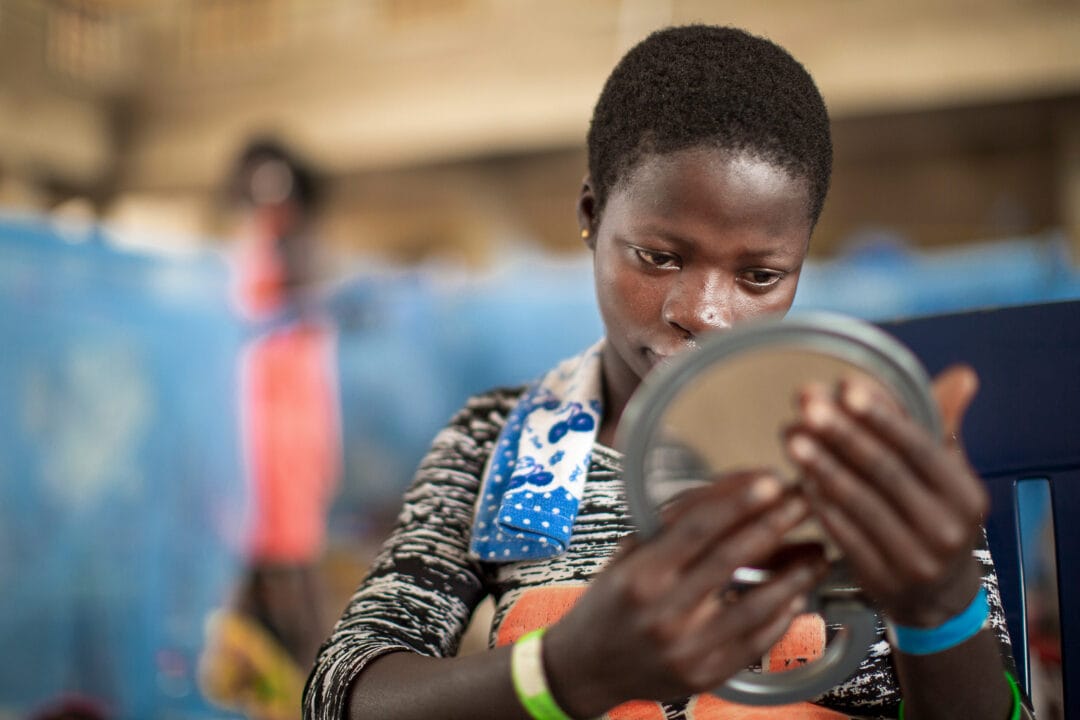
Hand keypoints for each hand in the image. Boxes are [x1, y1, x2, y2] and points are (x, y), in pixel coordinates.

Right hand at [543, 471, 826, 716]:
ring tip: (819, 551)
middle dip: (776, 523)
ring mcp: (688, 648)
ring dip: (796, 573)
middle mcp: (663, 612)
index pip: (696, 527)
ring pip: (757, 604)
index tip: (772, 480)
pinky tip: (798, 592)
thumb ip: (676, 525)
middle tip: (806, 501)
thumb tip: (735, 491)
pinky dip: (783, 613)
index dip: (738, 500)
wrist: (587, 667)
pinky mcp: (707, 675)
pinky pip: (758, 640)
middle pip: (732, 558)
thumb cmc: (612, 600)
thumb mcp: (629, 553)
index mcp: (640, 575)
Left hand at [785, 365, 987, 626]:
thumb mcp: (947, 476)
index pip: (920, 447)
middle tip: (806, 405)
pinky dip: (819, 504)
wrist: (940, 597)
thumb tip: (960, 375)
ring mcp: (915, 559)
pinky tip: (797, 479)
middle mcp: (946, 528)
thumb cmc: (935, 518)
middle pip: (885, 471)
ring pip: (859, 502)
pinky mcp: (882, 580)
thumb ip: (942, 425)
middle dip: (841, 433)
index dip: (881, 415)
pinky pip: (843, 534)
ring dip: (820, 465)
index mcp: (965, 495)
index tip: (845, 386)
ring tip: (791, 436)